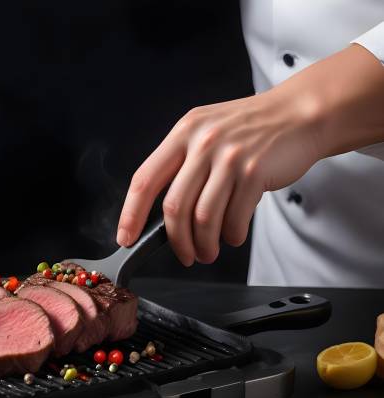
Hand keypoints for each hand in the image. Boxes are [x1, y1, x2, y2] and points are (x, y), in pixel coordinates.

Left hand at [117, 44, 383, 265]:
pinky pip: (234, 218)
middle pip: (174, 206)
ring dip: (204, 244)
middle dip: (176, 241)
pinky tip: (232, 236)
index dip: (130, 214)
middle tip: (184, 255)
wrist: (299, 114)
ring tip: (208, 252)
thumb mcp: (206, 132)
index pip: (144, 180)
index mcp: (182, 133)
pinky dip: (231, 236)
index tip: (125, 237)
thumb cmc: (250, 128)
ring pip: (203, 217)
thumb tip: (159, 213)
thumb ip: (182, 164)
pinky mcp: (254, 172)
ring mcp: (229, 157)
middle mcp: (202, 143)